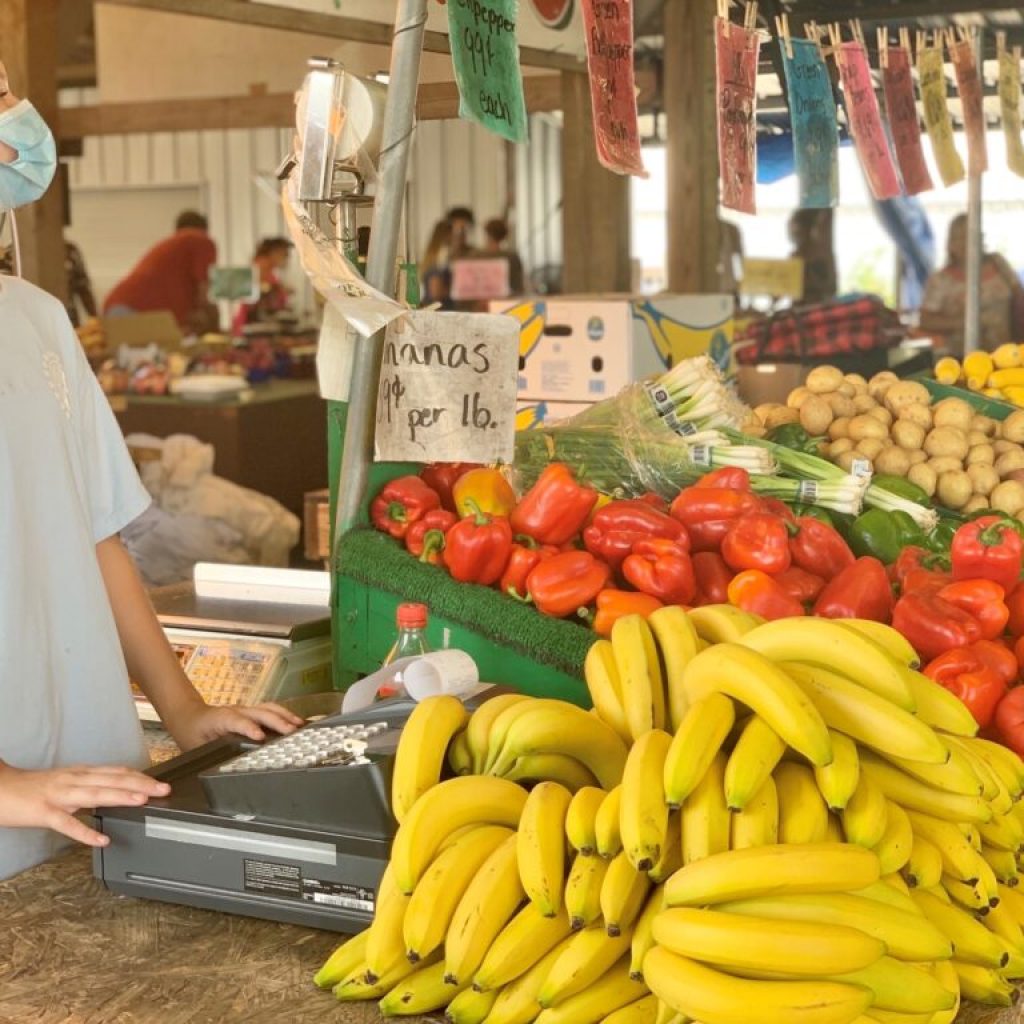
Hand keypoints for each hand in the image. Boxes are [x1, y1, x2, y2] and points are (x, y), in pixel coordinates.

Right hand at [0, 762, 170, 847]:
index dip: (140, 776)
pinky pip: (67, 823)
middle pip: (112, 780)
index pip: (116, 772)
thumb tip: (113, 792)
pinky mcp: (43, 812)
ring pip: (95, 794)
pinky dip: (85, 832)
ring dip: (120, 796)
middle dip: (141, 784)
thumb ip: (88, 786)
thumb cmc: (31, 789)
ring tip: (142, 801)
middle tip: (164, 790)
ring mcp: (59, 795)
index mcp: (80, 774)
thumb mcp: (66, 783)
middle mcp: (73, 780)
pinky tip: (102, 840)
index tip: (160, 782)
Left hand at [167, 701, 303, 751]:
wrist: (188, 715)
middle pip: (259, 712)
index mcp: (219, 719)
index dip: (248, 728)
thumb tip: (225, 769)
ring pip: (267, 708)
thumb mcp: (196, 747)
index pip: (236, 721)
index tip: (260, 737)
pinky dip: (284, 715)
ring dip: (285, 716)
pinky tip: (296, 722)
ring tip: (300, 726)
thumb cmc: (192, 732)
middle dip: (276, 721)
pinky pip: (270, 710)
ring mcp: (245, 709)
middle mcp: (235, 711)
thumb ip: (212, 754)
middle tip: (291, 732)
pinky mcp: (251, 711)